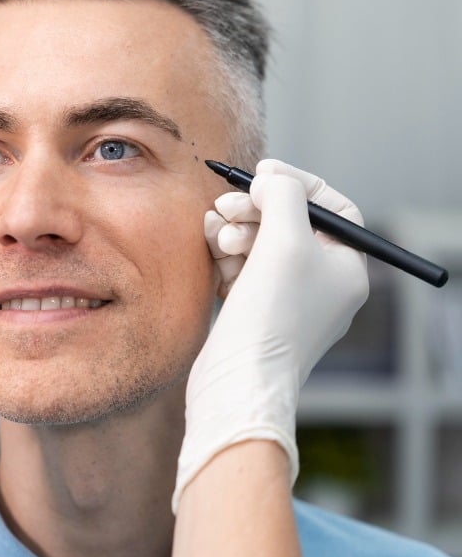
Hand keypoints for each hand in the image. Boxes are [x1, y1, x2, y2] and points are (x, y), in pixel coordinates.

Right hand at [173, 159, 368, 510]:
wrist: (238, 382)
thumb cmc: (271, 316)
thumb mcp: (285, 241)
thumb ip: (283, 197)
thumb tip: (271, 180)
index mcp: (346, 269)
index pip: (332, 208)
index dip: (297, 184)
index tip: (260, 174)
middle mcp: (321, 285)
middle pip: (289, 224)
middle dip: (255, 209)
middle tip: (225, 205)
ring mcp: (287, 302)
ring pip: (260, 245)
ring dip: (235, 230)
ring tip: (215, 233)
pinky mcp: (254, 315)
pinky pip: (242, 268)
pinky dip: (226, 254)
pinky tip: (211, 251)